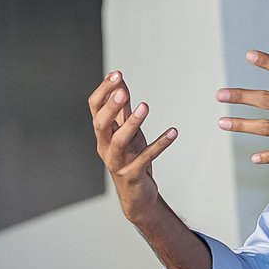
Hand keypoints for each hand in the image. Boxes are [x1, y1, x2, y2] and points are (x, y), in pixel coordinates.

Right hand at [88, 71, 177, 221]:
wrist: (136, 195)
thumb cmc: (130, 158)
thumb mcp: (126, 130)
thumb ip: (122, 108)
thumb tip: (120, 81)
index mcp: (102, 133)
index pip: (95, 108)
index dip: (104, 90)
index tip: (117, 74)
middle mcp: (105, 147)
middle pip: (100, 124)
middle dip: (111, 106)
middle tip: (123, 90)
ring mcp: (117, 162)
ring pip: (119, 141)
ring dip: (132, 123)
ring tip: (145, 106)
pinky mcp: (133, 174)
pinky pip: (145, 158)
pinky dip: (160, 144)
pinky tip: (173, 132)